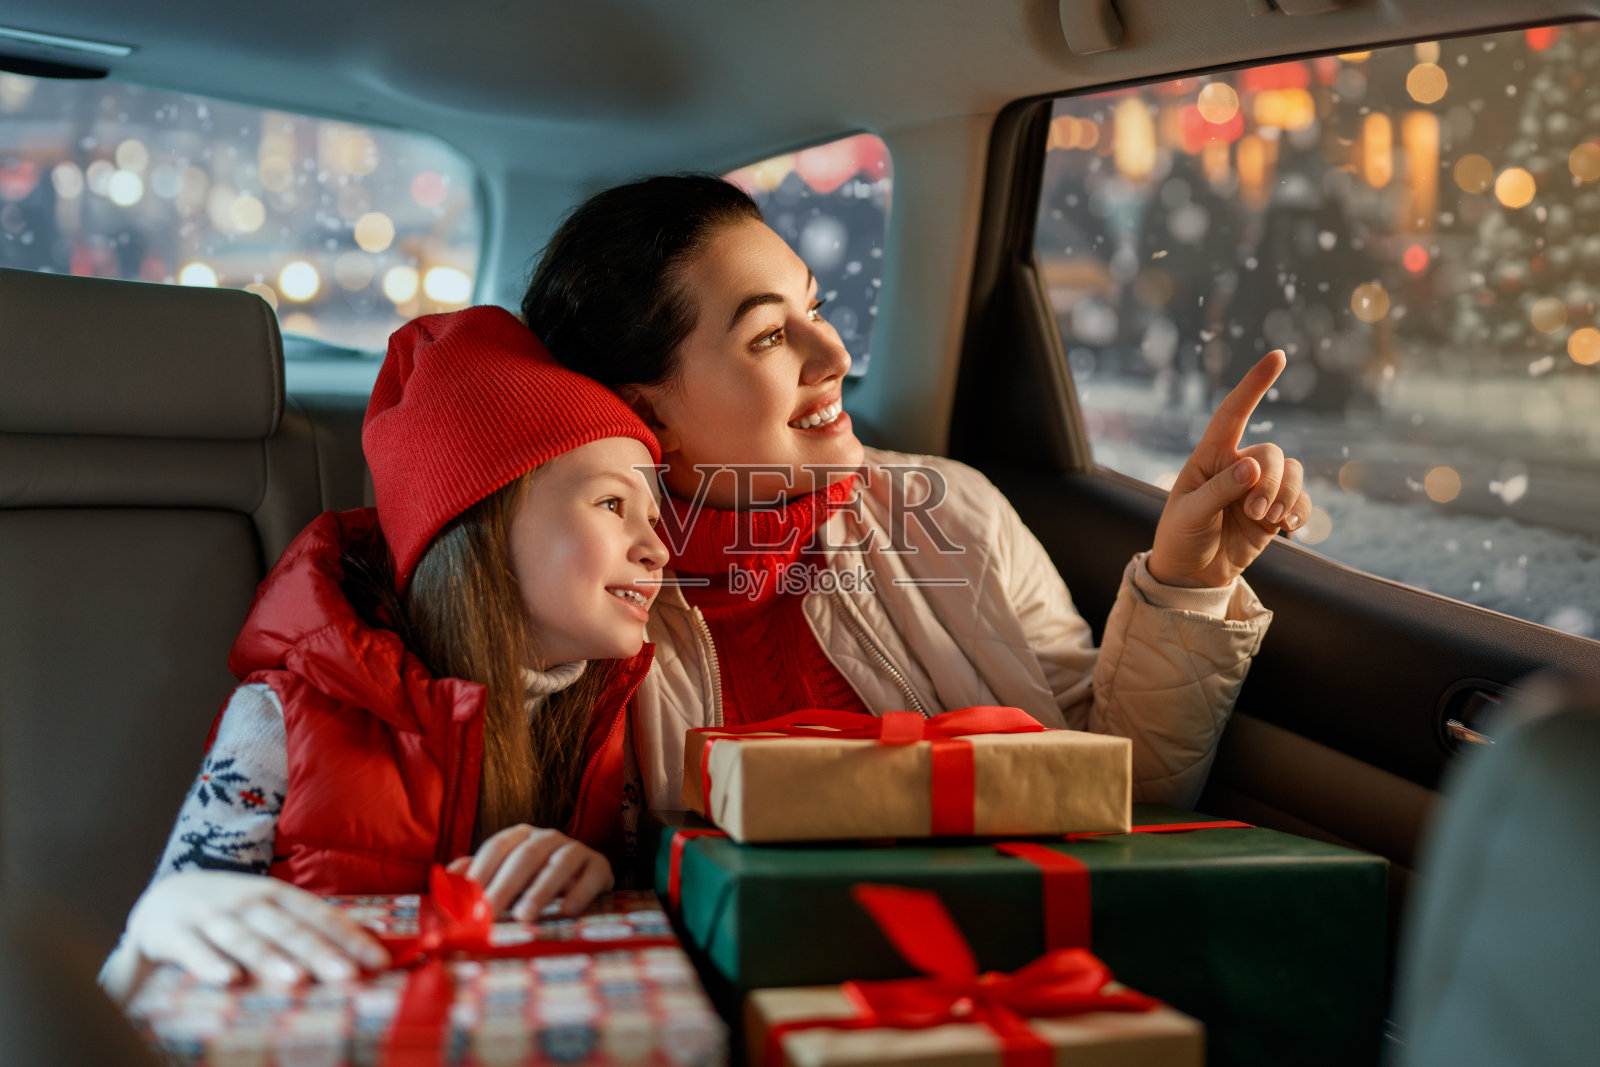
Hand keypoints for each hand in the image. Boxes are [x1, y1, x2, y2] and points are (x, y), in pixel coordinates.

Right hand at [117, 871, 388, 992]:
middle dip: (319, 952)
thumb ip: (313, 925)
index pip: (320, 916)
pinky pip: (193, 950)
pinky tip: (229, 980)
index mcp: (277, 896)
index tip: (378, 962)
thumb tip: (372, 938)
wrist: (162, 898)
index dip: (350, 937)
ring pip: (245, 939)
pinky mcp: (174, 934)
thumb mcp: (272, 910)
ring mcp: (211, 917)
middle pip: (288, 929)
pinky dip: (210, 964)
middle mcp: (248, 902)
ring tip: (297, 980)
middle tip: (348, 975)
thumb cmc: (232, 910)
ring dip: (271, 959)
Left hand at [446, 824, 613, 919]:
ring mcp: (575, 849)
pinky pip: (591, 875)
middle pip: (525, 856)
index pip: (497, 846)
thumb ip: (475, 878)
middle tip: (489, 913)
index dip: (481, 869)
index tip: (467, 897)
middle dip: (505, 885)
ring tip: (524, 915)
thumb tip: (444, 880)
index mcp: (520, 837)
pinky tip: (566, 911)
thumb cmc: (534, 882)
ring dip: (540, 890)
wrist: (585, 881)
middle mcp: (547, 838)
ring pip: (558, 863)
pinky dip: (579, 892)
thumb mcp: (504, 879)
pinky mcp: (599, 865)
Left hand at [1146, 350, 1311, 587]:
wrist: (1192, 573)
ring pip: (1292, 473)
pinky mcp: (1275, 511)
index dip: (1255, 383)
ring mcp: (1259, 488)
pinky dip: (1300, 511)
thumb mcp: (1190, 513)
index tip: (1278, 356)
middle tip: (1252, 513)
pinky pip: (1301, 499)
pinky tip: (1288, 527)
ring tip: (1267, 521)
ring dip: (1285, 496)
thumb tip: (1252, 467)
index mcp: (1210, 456)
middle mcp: (1238, 465)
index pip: (1234, 412)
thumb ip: (1220, 489)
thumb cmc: (1181, 536)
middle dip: (1268, 483)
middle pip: (1272, 454)